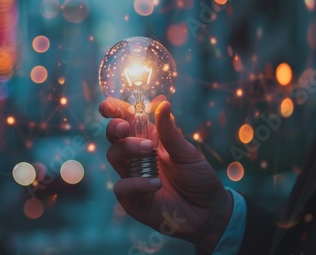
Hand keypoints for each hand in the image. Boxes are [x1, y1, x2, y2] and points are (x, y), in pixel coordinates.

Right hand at [100, 100, 232, 252]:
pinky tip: (156, 184)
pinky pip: (122, 186)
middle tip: (125, 127)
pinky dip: (136, 183)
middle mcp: (137, 156)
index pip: (127, 120)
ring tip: (150, 151)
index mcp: (150, 139)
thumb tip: (162, 102)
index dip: (114, 110)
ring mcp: (132, 176)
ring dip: (128, 149)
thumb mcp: (188, 154)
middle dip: (115, 128)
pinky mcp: (131, 199)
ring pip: (114, 156)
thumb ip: (170, 132)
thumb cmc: (199, 180)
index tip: (107, 106)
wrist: (208, 212)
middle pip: (114, 136)